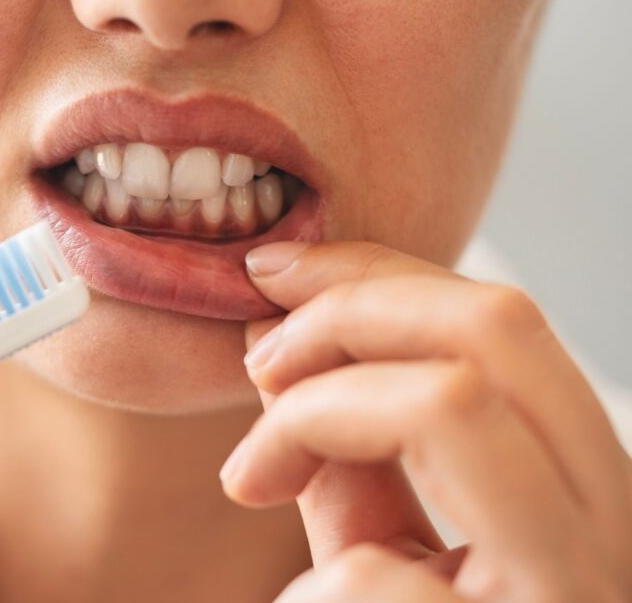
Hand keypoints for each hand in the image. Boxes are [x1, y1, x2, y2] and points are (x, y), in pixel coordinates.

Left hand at [220, 241, 631, 601]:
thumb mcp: (372, 551)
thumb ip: (348, 459)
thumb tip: (283, 337)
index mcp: (582, 492)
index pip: (503, 324)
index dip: (373, 275)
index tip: (272, 277)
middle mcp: (615, 533)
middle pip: (498, 324)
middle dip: (347, 310)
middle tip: (256, 353)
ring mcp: (583, 592)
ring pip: (453, 398)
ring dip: (315, 412)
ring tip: (250, 470)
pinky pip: (376, 565)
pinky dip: (318, 573)